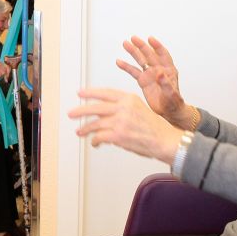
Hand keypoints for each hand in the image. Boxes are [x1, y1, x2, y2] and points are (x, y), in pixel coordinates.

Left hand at [68, 88, 182, 163]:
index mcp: (128, 98)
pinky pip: (99, 136)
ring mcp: (120, 121)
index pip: (105, 93)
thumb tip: (102, 112)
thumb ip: (122, 107)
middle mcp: (123, 107)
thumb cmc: (154, 127)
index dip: (90, 93)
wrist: (165, 141)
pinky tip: (94, 142)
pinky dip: (95, 140)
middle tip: (71, 113)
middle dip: (80, 111)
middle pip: (95, 107)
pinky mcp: (118, 135)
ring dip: (85, 128)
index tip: (80, 93)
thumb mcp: (139, 108)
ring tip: (80, 131)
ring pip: (95, 123)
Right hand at [116, 36, 195, 128]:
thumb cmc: (174, 104)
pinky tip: (119, 61)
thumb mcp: (172, 95)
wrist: (169, 112)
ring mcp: (150, 75)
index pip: (163, 54)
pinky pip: (133, 71)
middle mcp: (158, 70)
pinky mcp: (143, 81)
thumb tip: (159, 74)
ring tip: (125, 44)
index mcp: (169, 70)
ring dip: (133, 52)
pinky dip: (126, 66)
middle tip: (133, 38)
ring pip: (140, 61)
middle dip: (141, 46)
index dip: (157, 46)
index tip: (150, 39)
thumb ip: (166, 84)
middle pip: (149, 55)